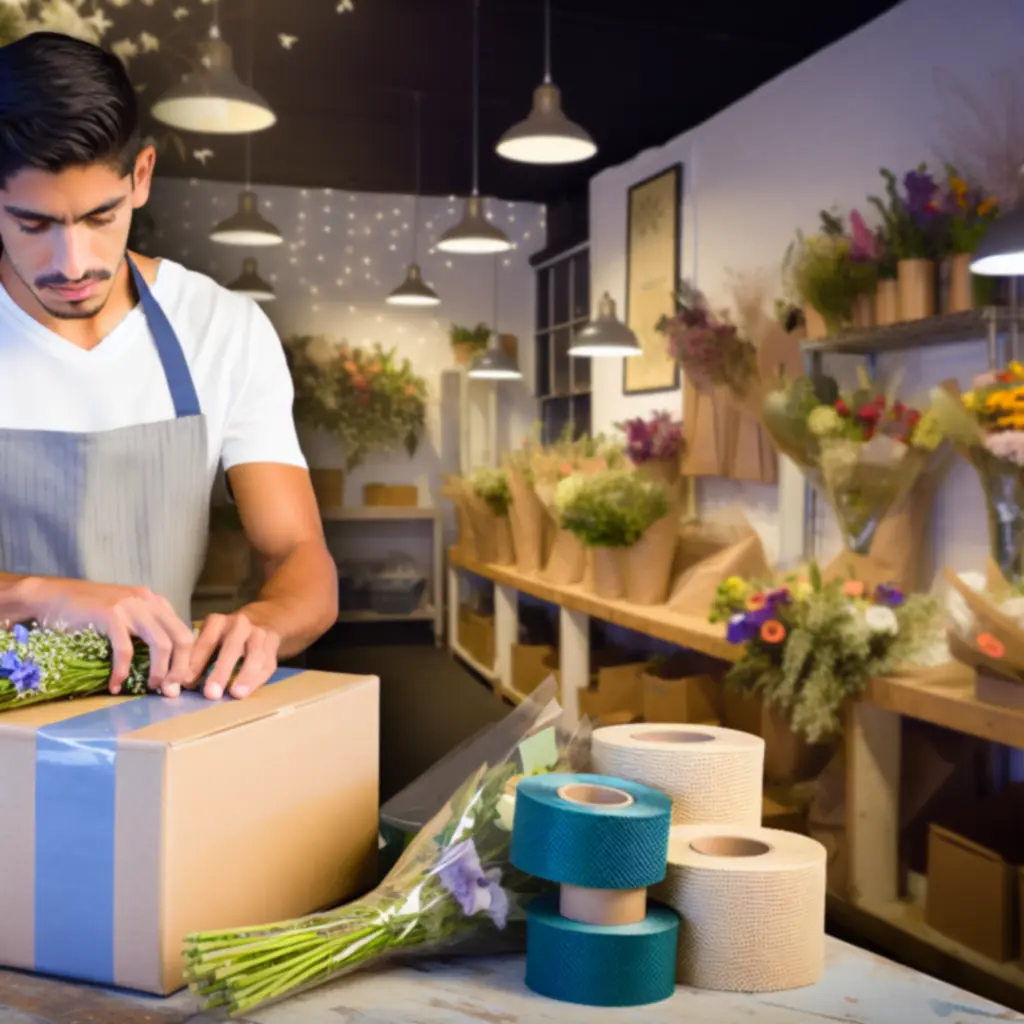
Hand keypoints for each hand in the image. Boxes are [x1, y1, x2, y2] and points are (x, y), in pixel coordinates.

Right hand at [26, 577, 195, 695]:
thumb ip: (145, 631)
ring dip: (159, 671)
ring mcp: (131, 607)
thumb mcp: (127, 615)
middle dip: (181, 668)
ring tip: (151, 687)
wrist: (54, 596)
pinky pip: (126, 650)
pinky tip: (116, 685)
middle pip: (182, 638)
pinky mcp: (111, 615)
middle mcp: (149, 602)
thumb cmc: (89, 612)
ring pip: (161, 644)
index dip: (187, 660)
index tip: (179, 682)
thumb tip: (164, 665)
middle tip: (170, 689)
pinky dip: (123, 671)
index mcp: (157, 603)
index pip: (185, 632)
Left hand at [187, 606, 280, 699]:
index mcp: (218, 622)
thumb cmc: (227, 636)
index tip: (186, 683)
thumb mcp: (211, 638)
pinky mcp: (273, 645)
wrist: (262, 619)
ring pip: (255, 656)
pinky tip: (248, 692)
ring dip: (245, 676)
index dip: (196, 663)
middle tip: (211, 694)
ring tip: (236, 694)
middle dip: (221, 671)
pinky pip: (267, 664)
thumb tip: (182, 683)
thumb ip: (198, 658)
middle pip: (231, 648)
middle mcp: (240, 624)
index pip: (206, 642)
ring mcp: (259, 633)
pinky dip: (258, 679)